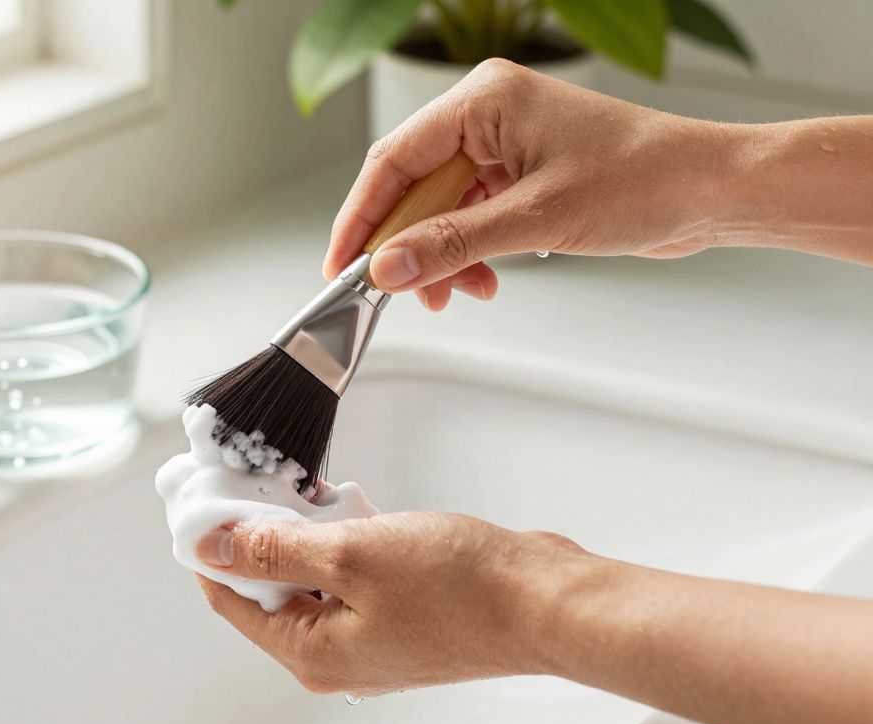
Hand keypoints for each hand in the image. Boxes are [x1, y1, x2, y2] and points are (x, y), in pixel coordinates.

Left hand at [193, 511, 583, 694]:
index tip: (203, 504)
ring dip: (305, 536)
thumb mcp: (350, 554)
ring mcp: (370, 639)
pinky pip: (349, 579)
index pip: (230, 601)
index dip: (211, 549)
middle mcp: (336, 657)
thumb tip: (212, 546)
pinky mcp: (400, 618)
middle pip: (268, 591)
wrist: (547, 602)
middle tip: (261, 487)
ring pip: (310, 580)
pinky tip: (352, 514)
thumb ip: (274, 549)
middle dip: (259, 537)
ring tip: (314, 499)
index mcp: (312, 655)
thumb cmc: (464, 590)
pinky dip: (342, 544)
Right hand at [327, 59, 741, 309]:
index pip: (393, 160)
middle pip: (412, 185)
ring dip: (439, 255)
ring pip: (439, 207)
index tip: (341, 267)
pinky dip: (467, 251)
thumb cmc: (644, 180)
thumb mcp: (536, 219)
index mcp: (483, 100)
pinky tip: (481, 280)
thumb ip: (452, 243)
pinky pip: (469, 214)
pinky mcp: (521, 173)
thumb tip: (387, 269)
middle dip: (406, 245)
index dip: (361, 217)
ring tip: (453, 293)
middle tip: (398, 292)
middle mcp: (487, 115)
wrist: (711, 191)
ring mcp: (504, 144)